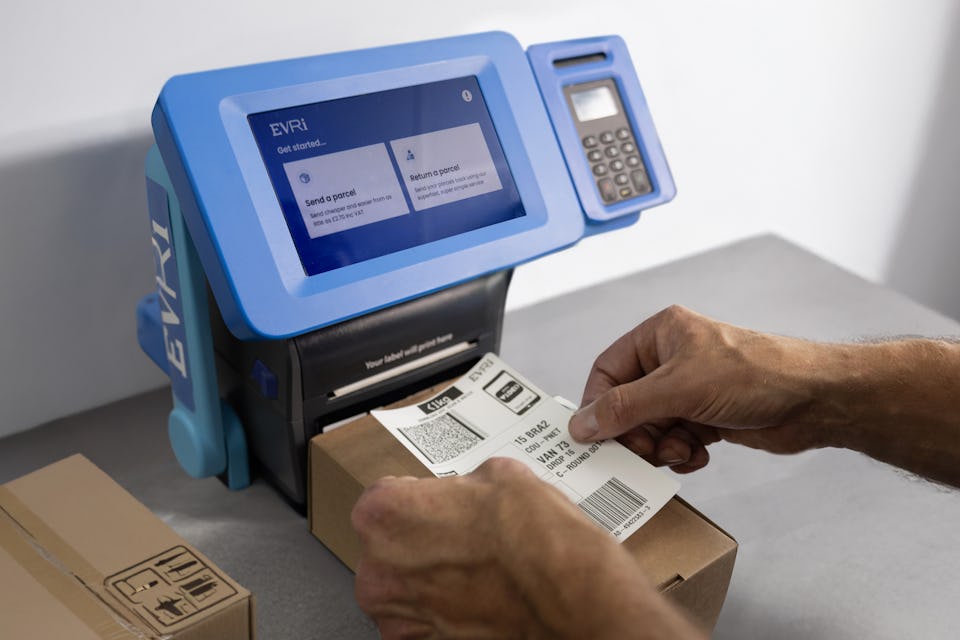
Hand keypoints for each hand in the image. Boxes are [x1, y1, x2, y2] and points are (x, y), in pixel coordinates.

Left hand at [351, 457, 703, 638]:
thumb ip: (465, 484)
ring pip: (401, 587)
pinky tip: (478, 598)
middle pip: (388, 545)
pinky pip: (419, 624)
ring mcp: (398, 615)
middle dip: (422, 540)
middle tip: (464, 536)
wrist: (576, 602)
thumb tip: (469, 491)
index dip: (418, 499)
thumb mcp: (503, 477)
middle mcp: (381, 567)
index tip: (438, 503)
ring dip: (430, 577)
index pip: (384, 497)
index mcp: (387, 513)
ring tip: (477, 568)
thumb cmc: (541, 543)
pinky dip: (442, 614)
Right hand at [568, 305, 838, 471]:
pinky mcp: (707, 417)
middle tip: (644, 452)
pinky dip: (681, 453)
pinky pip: (675, 440)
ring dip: (660, 446)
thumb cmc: (755, 374)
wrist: (815, 400)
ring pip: (650, 427)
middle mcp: (671, 360)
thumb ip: (625, 408)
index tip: (594, 435)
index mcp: (660, 335)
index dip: (598, 404)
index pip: (608, 370)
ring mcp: (690, 390)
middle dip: (635, 433)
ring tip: (680, 450)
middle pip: (627, 405)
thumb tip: (582, 423)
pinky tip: (698, 454)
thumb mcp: (679, 389)